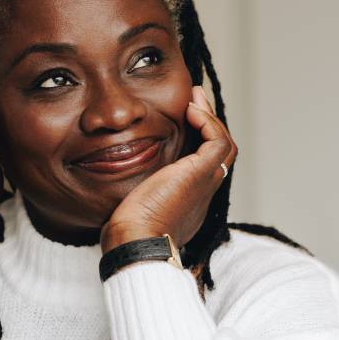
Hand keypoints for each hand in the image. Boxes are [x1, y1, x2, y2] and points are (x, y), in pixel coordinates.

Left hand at [100, 85, 236, 252]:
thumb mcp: (132, 202)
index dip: (196, 139)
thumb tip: (115, 170)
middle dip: (207, 124)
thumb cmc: (127, 231)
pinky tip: (190, 110)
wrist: (136, 241)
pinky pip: (218, 142)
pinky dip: (208, 122)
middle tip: (193, 101)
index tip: (182, 118)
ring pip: (223, 146)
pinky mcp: (201, 174)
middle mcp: (202, 191)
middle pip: (216, 152)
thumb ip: (133, 186)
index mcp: (188, 199)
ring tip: (195, 98)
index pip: (200, 164)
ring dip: (210, 118)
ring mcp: (205, 183)